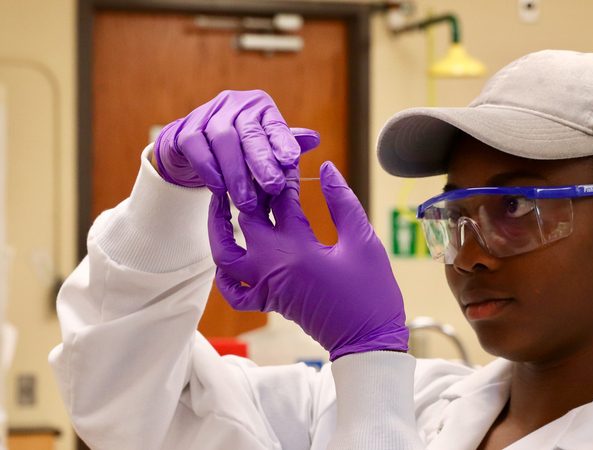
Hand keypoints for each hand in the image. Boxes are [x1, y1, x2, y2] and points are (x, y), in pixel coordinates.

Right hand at [154, 90, 319, 211]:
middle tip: (274, 188)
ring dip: (236, 173)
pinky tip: (219, 189)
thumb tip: (315, 139)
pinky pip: (198, 148)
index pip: (275, 124)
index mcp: (260, 107)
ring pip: (224, 140)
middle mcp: (236, 105)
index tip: (292, 160)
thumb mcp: (265, 144)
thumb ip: (286, 144)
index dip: (284, 141)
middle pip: (250, 133)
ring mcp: (209, 114)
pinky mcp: (186, 130)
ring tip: (246, 201)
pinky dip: (209, 170)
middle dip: (262, 162)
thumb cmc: (238, 146)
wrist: (193, 145)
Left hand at [208, 162, 408, 359]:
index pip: (281, 199)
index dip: (284, 174)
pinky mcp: (270, 302)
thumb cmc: (371, 292)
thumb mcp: (363, 241)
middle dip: (247, 190)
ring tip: (220, 204)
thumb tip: (325, 168)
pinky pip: (234, 291)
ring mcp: (267, 286)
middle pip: (245, 219)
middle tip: (250, 168)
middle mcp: (274, 266)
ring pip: (225, 255)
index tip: (289, 156)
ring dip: (218, 228)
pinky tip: (228, 257)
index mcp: (298, 248)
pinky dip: (225, 274)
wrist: (367, 340)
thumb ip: (342, 202)